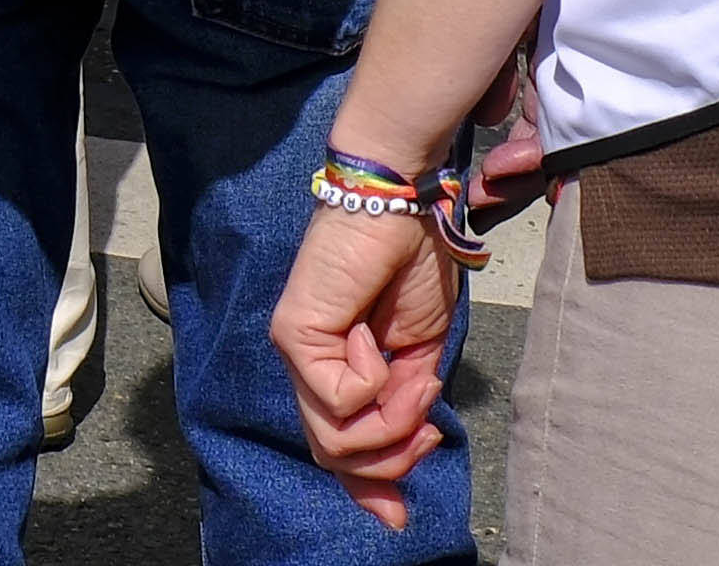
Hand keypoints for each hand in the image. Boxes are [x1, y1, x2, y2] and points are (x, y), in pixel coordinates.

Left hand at [273, 197, 461, 518]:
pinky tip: (373, 336)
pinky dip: (373, 378)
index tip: (401, 512)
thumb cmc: (411, 269)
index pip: (337, 454)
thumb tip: (403, 488)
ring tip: (409, 373)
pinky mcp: (292, 336)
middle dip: (393, 455)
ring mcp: (295, 354)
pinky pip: (338, 397)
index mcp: (336, 376)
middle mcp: (307, 371)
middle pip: (336, 458)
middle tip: (426, 420)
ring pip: (335, 440)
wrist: (401, 207)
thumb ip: (405, 418)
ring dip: (391, 420)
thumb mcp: (420, 361)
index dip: (370, 489)